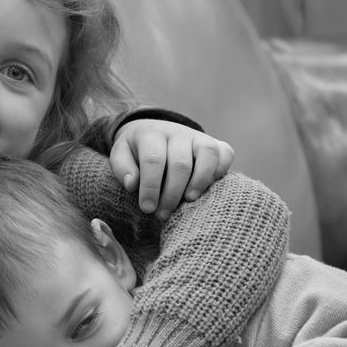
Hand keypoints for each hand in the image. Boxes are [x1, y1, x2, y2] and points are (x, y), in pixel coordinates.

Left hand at [109, 120, 234, 219]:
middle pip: (180, 163)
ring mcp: (198, 137)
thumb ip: (122, 168)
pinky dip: (220, 172)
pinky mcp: (215, 143)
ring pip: (208, 154)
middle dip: (171, 193)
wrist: (154, 132)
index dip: (151, 186)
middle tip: (163, 214)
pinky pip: (225, 154)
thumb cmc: (136, 152)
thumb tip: (133, 184)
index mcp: (152, 134)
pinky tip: (207, 189)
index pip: (153, 159)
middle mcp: (178, 132)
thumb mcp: (121, 154)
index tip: (147, 208)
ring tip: (188, 201)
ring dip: (199, 182)